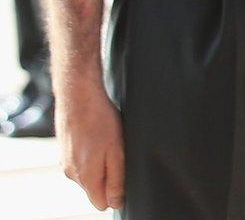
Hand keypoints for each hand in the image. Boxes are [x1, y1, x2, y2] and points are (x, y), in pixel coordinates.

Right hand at [57, 89, 123, 211]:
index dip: (116, 195)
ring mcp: (65, 162)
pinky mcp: (64, 151)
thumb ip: (116, 180)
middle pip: (95, 188)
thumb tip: (116, 202)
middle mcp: (72, 174)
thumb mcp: (117, 152)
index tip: (124, 177)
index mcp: (86, 177)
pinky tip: (97, 137)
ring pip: (89, 174)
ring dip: (100, 163)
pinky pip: (81, 161)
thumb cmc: (100, 121)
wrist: (78, 97)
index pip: (100, 203)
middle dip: (109, 176)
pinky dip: (91, 153)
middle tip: (117, 153)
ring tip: (107, 142)